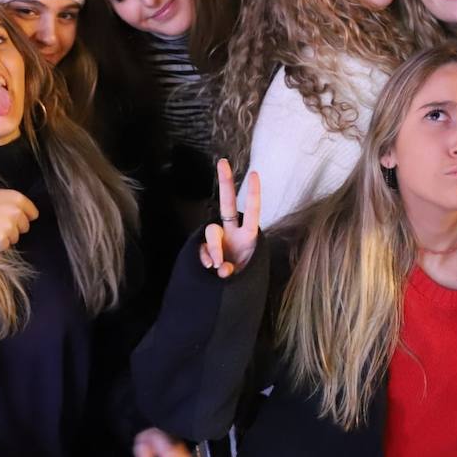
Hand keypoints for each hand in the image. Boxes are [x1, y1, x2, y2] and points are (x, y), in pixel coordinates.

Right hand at [0, 187, 39, 246]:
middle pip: (24, 228)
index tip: (10, 219)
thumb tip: (26, 218)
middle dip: (12, 229)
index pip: (32, 215)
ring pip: (15, 239)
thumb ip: (14, 206)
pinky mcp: (1, 238)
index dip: (22, 219)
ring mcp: (10, 226)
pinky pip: (4, 247)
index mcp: (19, 198)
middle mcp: (18, 212)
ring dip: (3, 237)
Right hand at [199, 159, 258, 277]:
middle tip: (223, 162)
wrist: (230, 295)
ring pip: (212, 231)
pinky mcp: (205, 250)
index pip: (252, 212)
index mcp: (248, 236)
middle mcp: (232, 233)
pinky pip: (201, 248)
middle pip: (228, 204)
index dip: (253, 194)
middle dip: (225, 183)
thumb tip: (220, 266)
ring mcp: (218, 240)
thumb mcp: (246, 273)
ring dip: (214, 248)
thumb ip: (234, 267)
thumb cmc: (243, 280)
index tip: (254, 174)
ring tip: (220, 266)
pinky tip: (210, 268)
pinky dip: (205, 258)